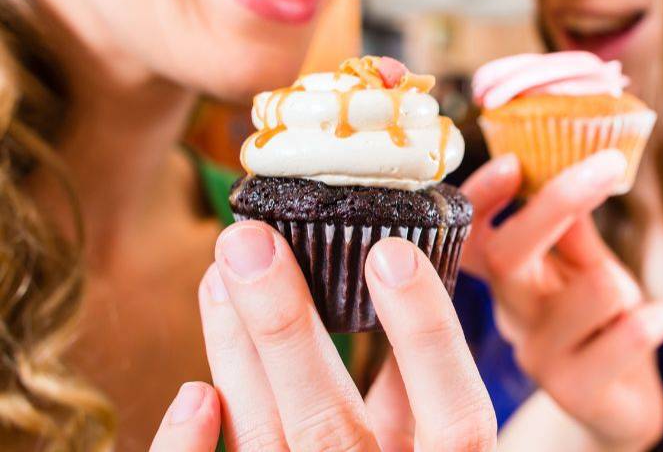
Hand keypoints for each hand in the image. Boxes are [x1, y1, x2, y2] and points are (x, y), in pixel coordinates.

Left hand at [149, 222, 496, 451]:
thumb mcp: (437, 447)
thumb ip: (427, 402)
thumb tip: (397, 284)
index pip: (456, 420)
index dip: (427, 338)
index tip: (389, 254)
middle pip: (334, 427)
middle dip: (287, 330)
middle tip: (247, 245)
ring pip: (272, 444)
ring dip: (236, 359)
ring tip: (218, 277)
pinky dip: (191, 450)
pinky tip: (193, 395)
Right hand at [461, 152, 662, 450]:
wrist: (620, 402)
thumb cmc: (600, 321)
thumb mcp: (588, 264)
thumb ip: (574, 224)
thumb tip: (564, 160)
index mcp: (511, 277)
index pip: (473, 234)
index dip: (481, 199)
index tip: (513, 162)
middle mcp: (513, 314)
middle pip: (508, 257)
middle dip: (554, 206)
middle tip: (605, 165)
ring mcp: (538, 356)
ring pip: (581, 296)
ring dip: (620, 282)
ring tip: (634, 298)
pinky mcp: (574, 391)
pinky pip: (615, 345)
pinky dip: (645, 324)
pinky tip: (662, 317)